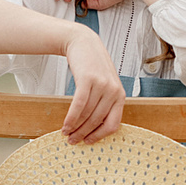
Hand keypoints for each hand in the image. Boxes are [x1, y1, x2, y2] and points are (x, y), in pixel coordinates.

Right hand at [60, 26, 124, 143]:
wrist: (84, 43)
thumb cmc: (93, 67)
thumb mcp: (105, 85)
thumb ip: (104, 103)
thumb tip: (92, 128)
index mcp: (121, 96)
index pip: (113, 124)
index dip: (99, 136)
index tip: (88, 141)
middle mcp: (114, 91)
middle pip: (97, 121)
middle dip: (83, 134)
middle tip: (72, 141)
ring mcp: (102, 85)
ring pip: (87, 114)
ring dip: (75, 127)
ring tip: (66, 133)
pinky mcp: (88, 80)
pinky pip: (79, 105)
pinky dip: (71, 118)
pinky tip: (65, 124)